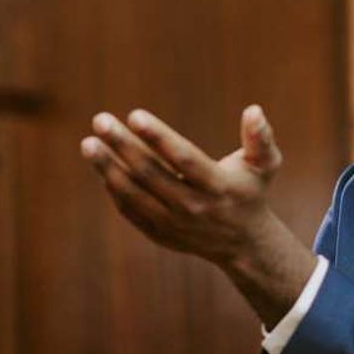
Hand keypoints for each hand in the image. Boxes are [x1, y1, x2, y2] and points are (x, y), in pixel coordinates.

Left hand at [79, 105, 281, 265]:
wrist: (242, 243)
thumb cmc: (250, 191)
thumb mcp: (265, 165)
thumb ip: (260, 138)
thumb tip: (253, 110)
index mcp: (218, 186)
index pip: (183, 159)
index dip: (158, 137)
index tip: (135, 115)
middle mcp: (194, 207)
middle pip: (150, 174)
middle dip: (123, 146)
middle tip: (101, 120)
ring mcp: (173, 223)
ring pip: (133, 194)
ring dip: (108, 168)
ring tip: (89, 143)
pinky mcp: (158, 233)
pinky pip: (129, 209)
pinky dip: (113, 187)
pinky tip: (101, 164)